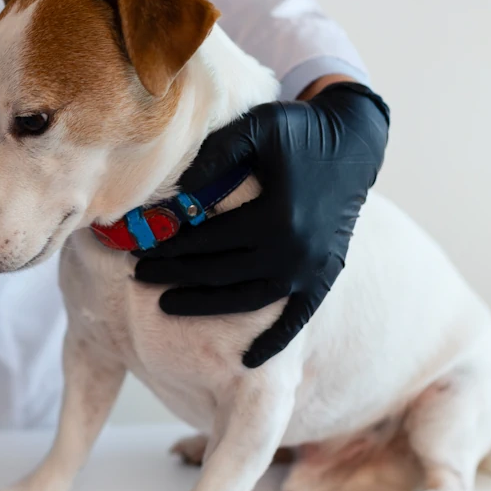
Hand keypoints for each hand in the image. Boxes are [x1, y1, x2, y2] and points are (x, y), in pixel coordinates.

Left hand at [133, 81, 389, 367]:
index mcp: (275, 216)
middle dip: (174, 275)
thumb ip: (214, 157)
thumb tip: (174, 194)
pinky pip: (296, 319)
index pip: (206, 241)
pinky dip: (273, 341)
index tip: (136, 249)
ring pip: (247, 299)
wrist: (354, 141)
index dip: (168, 247)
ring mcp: (312, 269)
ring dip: (204, 305)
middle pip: (220, 273)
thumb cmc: (296, 131)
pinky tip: (247, 361)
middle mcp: (295, 250)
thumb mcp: (253, 129)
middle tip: (137, 275)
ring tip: (166, 304)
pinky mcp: (325, 276)